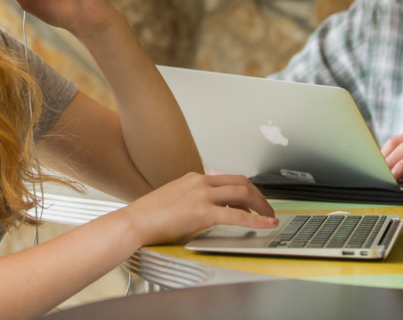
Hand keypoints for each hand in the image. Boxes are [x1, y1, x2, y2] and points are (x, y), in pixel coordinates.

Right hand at [118, 172, 277, 246]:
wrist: (134, 222)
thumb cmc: (149, 216)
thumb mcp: (175, 198)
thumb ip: (192, 198)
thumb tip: (209, 207)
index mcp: (194, 178)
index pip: (229, 179)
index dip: (246, 191)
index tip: (253, 202)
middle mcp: (201, 182)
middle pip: (242, 182)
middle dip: (259, 196)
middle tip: (267, 208)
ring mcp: (202, 196)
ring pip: (243, 194)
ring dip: (261, 205)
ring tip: (269, 217)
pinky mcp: (203, 213)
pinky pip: (237, 216)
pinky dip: (256, 220)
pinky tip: (266, 224)